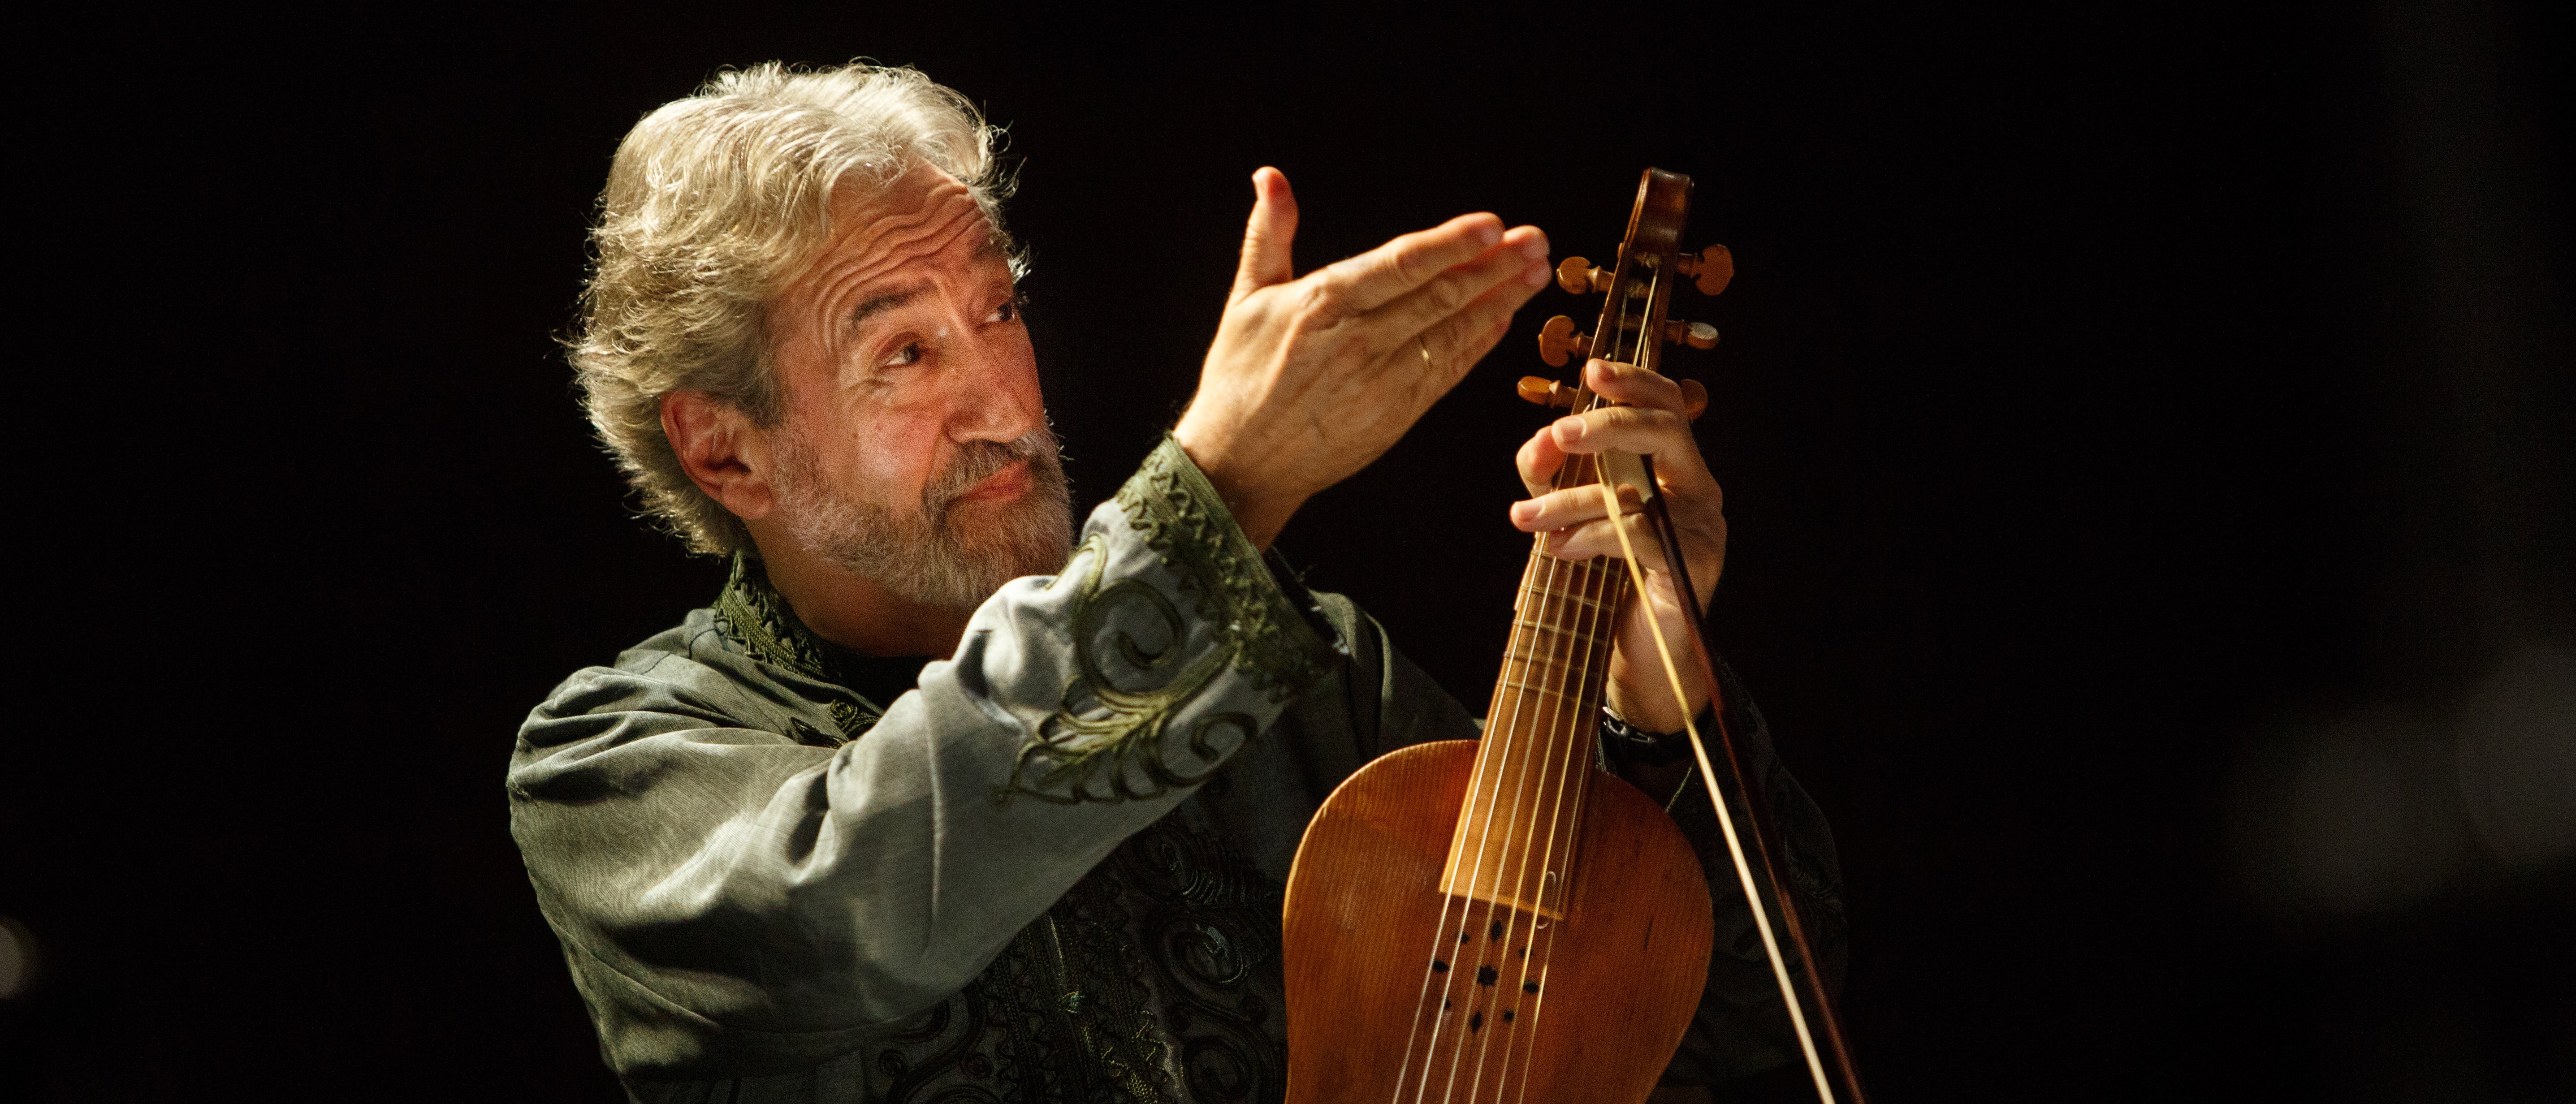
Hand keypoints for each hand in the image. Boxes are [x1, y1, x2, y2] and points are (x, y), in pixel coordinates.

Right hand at [1173, 167, 1553, 546]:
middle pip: (1439, 296)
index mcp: (1323, 305)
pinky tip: (1505, 319)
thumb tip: (1270, 177)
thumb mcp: (1246, 299)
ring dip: (1500, 301)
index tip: (1493, 225)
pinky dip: (1478, 344)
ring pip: (1452, 332)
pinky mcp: (1397, 413)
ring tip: (1536, 273)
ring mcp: (1382, 381)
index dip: (1451, 245)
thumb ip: (1269, 235)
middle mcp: (1358, 342)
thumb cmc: (1240, 376)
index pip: (1400, 266)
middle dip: (1494, 267)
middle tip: (1537, 241)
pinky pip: (1447, 371)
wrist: (1239, 463)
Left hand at [1509, 359, 1726, 732]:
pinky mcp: (1692, 564)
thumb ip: (1552, 474)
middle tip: (1559, 434)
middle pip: (1665, 428)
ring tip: (1527, 518)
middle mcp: (1698, 486)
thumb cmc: (1609, 577)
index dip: (1633, 380)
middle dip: (1607, 423)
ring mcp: (1702, 525)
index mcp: (1675, 465)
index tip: (1592, 370)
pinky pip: (1637, 533)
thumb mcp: (1572, 512)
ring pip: (1639, 487)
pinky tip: (1560, 548)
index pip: (1666, 403)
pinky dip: (1590, 536)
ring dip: (1572, 498)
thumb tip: (1538, 441)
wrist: (1640, 655)